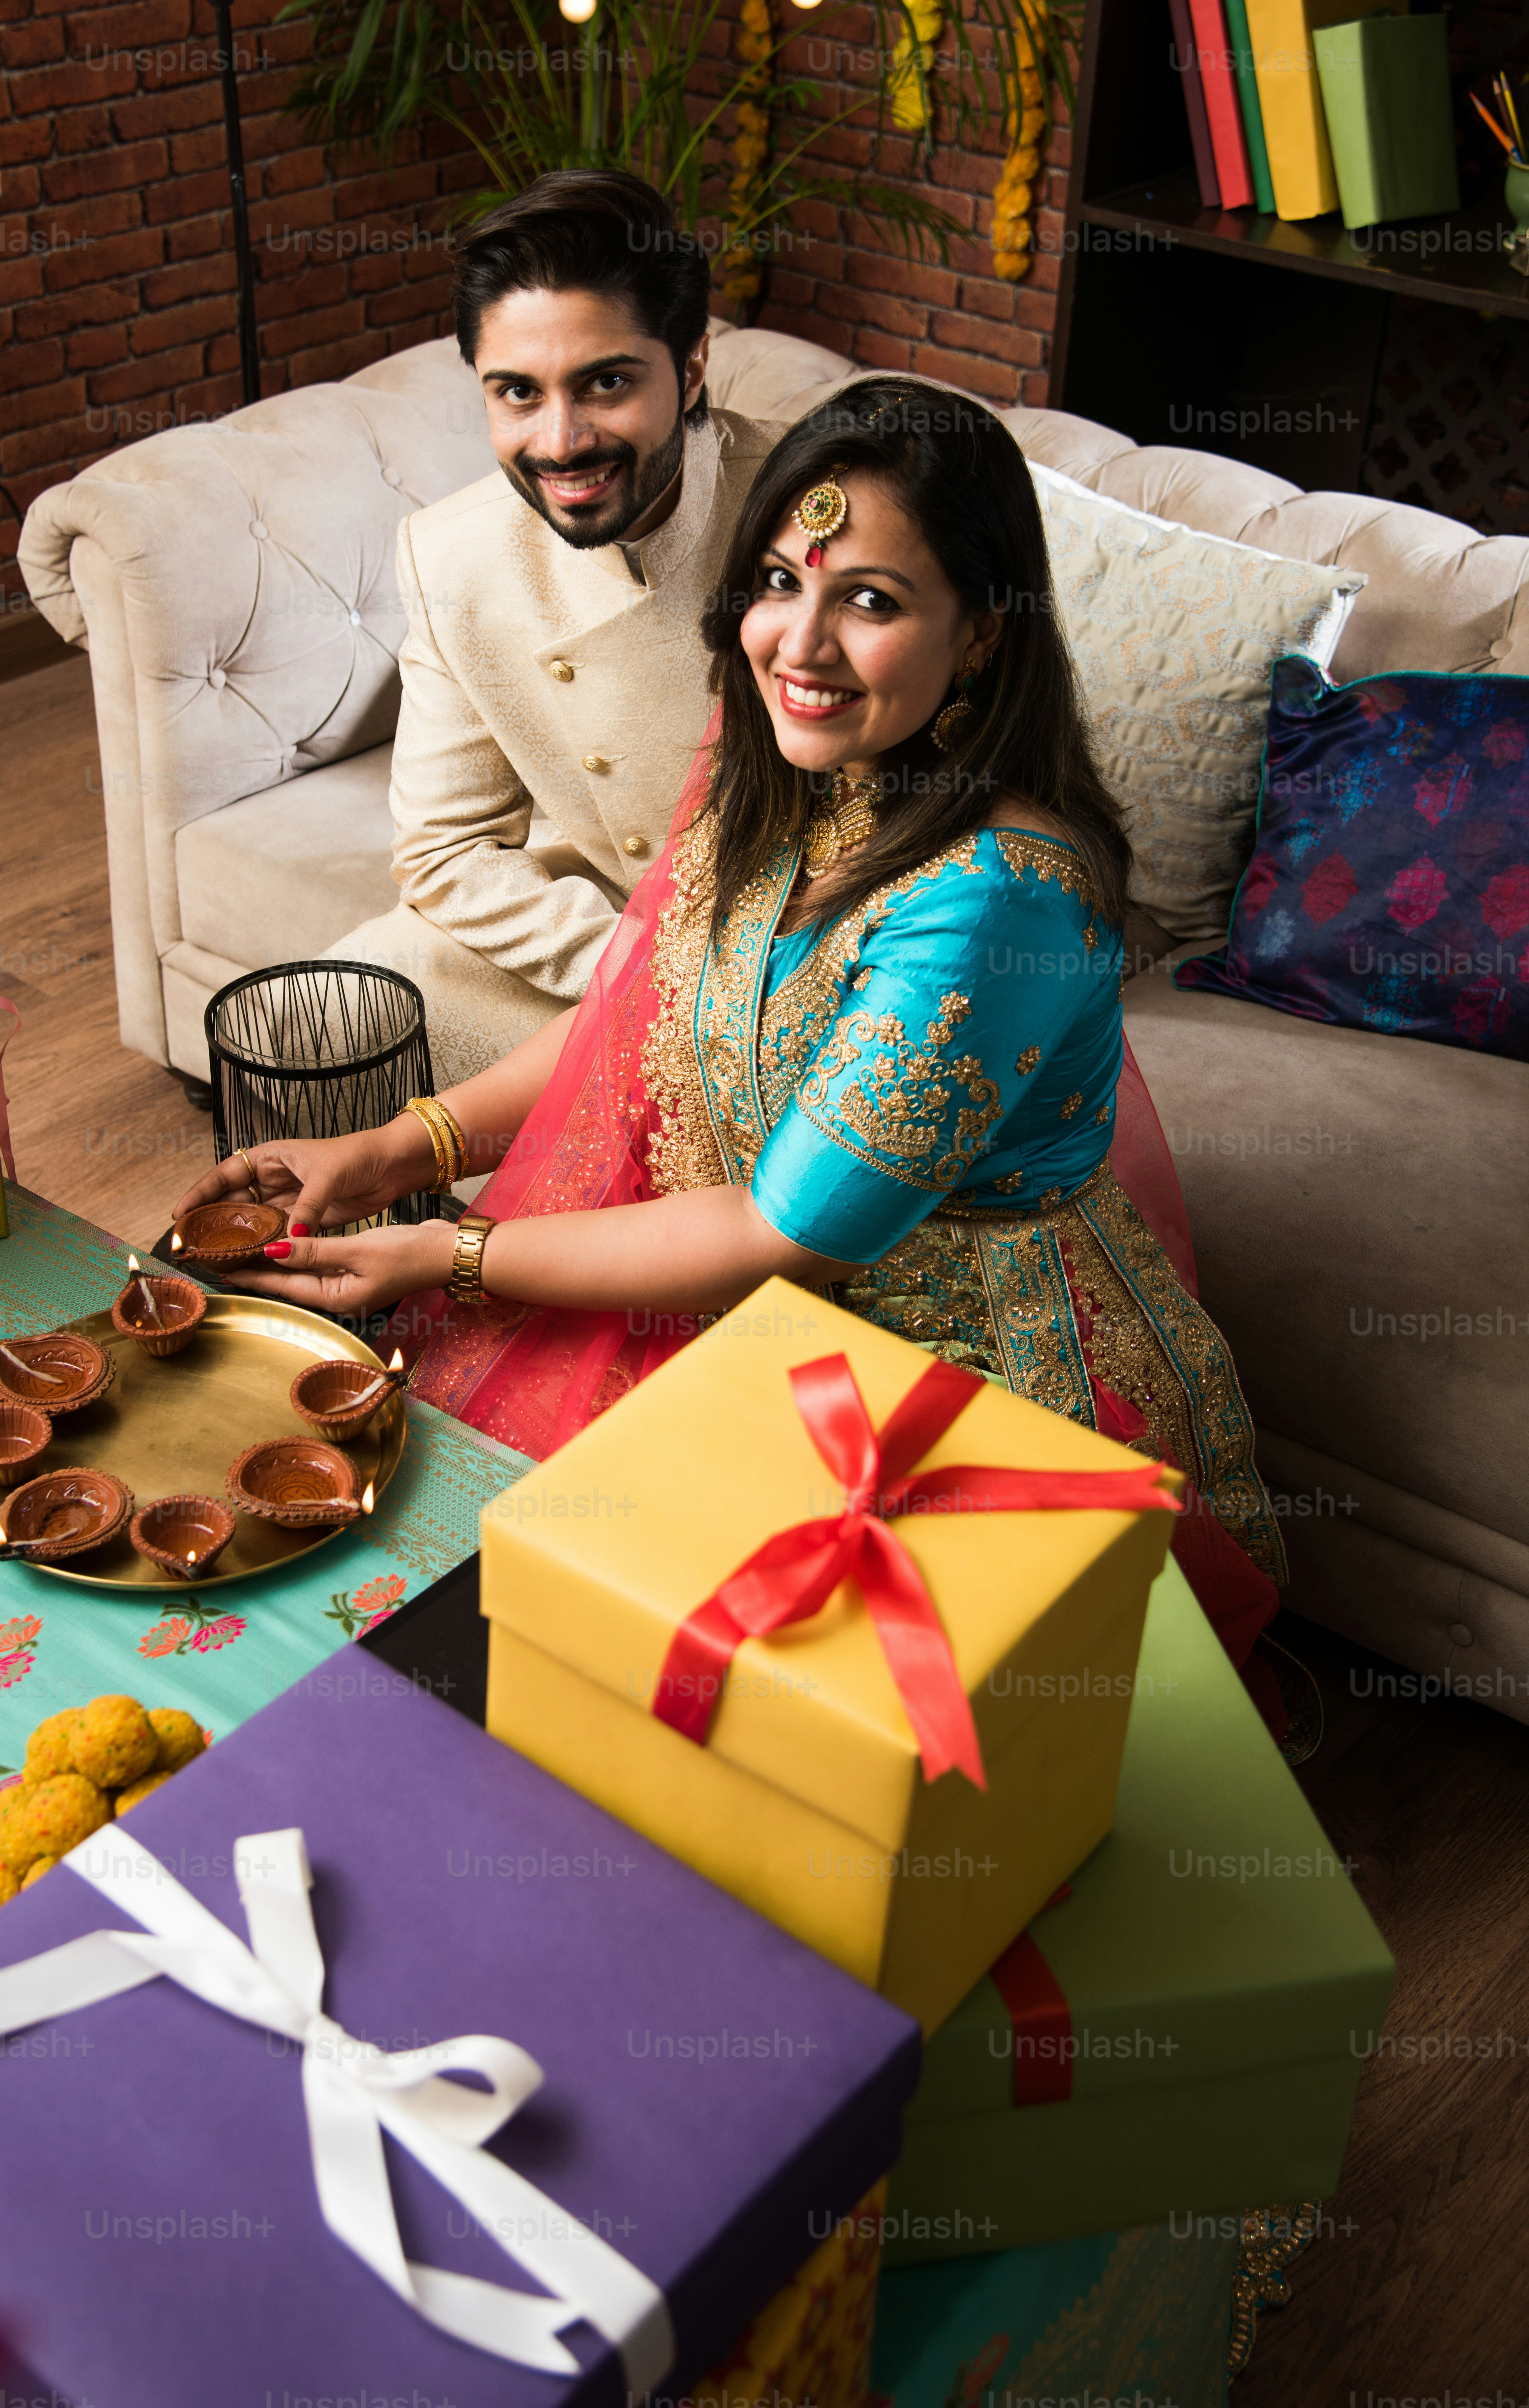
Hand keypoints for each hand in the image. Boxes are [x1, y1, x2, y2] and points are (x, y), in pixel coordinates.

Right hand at [169, 1120, 433, 1236]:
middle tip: (192, 1246)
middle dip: (213, 1222)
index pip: (225, 1174)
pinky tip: (251, 1262)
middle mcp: (274, 1179)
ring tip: (214, 1259)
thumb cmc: (358, 1156)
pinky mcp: (304, 1217)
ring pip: (253, 1222)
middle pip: (233, 1202)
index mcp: (271, 1157)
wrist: (391, 1165)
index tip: (180, 1214)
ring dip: (237, 1239)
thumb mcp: (328, 1177)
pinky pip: (277, 1234)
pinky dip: (265, 1248)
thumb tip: (288, 1239)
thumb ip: (307, 1208)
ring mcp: (288, 1199)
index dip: (200, 1193)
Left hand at [222, 1223, 456, 1316]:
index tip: (222, 1271)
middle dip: (258, 1272)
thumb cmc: (409, 1253)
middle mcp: (340, 1296)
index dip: (253, 1277)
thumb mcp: (357, 1250)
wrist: (448, 1252)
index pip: (285, 1287)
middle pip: (290, 1284)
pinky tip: (288, 1244)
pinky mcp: (359, 1271)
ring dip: (278, 1263)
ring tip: (247, 1251)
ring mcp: (350, 1284)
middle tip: (224, 1260)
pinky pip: (321, 1264)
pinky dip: (302, 1254)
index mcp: (338, 1297)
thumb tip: (274, 1250)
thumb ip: (314, 1251)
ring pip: (304, 1274)